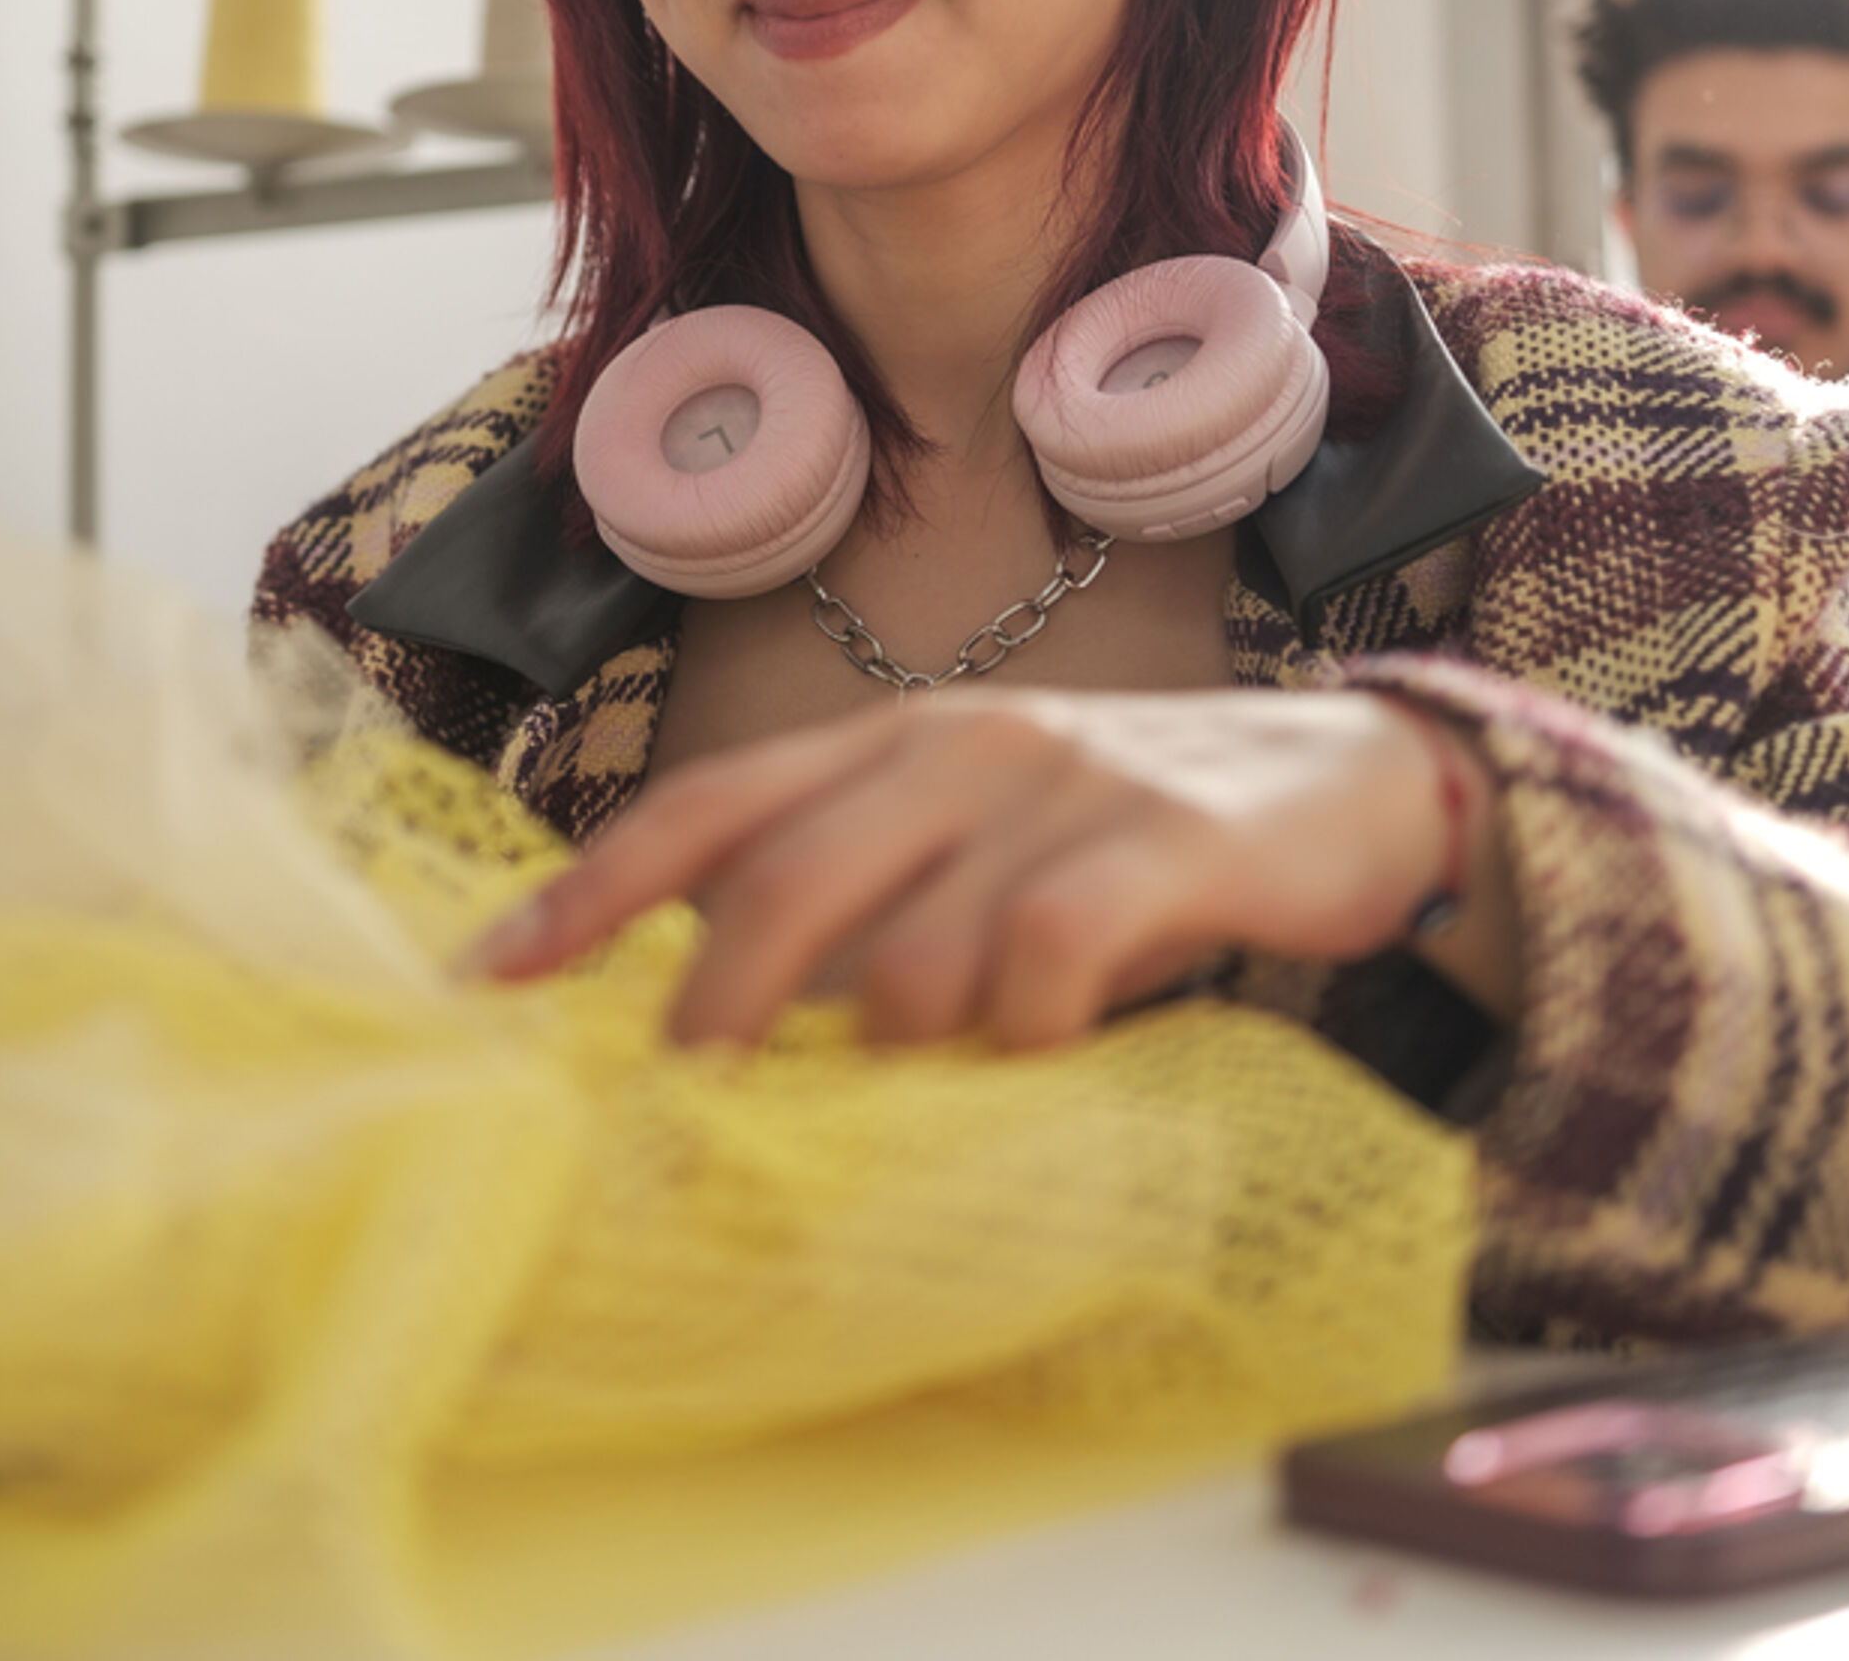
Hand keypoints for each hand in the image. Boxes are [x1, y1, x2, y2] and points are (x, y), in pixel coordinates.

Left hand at [470, 687, 1486, 1051]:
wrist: (1357, 782)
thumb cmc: (1136, 837)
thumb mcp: (984, 838)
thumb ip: (871, 899)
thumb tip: (718, 1026)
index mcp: (893, 739)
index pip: (706, 805)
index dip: (588, 891)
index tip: (491, 980)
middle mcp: (960, 744)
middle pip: (776, 882)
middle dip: (713, 1012)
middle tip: (692, 1110)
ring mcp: (1062, 786)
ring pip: (907, 951)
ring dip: (899, 1046)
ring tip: (942, 1081)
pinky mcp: (1164, 841)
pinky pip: (1044, 958)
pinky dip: (1023, 1029)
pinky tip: (1049, 1056)